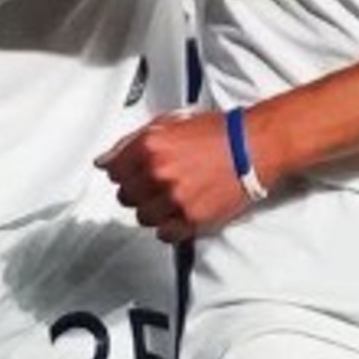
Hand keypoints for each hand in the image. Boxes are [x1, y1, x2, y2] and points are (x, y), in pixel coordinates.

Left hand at [99, 109, 252, 242]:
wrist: (253, 147)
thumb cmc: (218, 133)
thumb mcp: (170, 124)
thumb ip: (131, 142)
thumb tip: (105, 160)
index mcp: (150, 146)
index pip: (114, 172)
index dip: (124, 172)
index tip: (132, 173)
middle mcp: (159, 173)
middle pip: (126, 196)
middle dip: (138, 190)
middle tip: (157, 183)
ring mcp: (174, 198)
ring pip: (143, 217)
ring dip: (154, 209)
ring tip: (172, 196)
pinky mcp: (192, 219)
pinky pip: (164, 234)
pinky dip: (169, 226)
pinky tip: (180, 211)